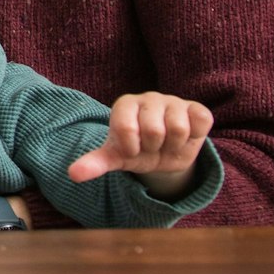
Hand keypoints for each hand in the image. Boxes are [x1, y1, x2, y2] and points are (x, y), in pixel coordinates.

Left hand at [67, 92, 212, 197]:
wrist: (165, 153)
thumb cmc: (136, 151)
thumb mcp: (116, 157)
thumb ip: (95, 163)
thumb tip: (72, 175)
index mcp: (125, 105)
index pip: (126, 128)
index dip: (132, 147)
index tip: (133, 148)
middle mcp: (149, 98)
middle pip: (154, 131)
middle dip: (153, 148)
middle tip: (152, 147)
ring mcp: (174, 101)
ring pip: (178, 128)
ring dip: (173, 145)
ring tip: (168, 143)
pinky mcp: (197, 109)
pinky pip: (201, 122)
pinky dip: (194, 137)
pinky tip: (186, 136)